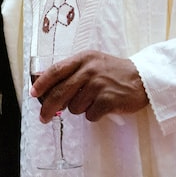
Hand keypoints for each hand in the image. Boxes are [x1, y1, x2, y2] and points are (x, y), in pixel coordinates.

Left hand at [30, 50, 148, 122]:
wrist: (142, 78)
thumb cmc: (113, 72)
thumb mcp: (91, 63)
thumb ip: (71, 70)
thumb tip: (44, 82)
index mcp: (82, 59)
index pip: (55, 71)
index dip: (41, 83)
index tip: (33, 94)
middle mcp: (89, 70)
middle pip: (60, 92)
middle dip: (48, 108)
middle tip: (43, 118)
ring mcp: (99, 85)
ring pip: (74, 106)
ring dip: (79, 109)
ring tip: (91, 101)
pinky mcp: (109, 100)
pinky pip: (90, 115)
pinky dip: (93, 115)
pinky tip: (102, 107)